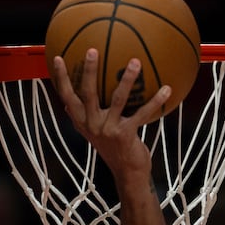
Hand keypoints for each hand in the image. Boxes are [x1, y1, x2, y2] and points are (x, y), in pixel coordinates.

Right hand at [53, 49, 170, 179]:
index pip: (67, 97)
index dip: (61, 78)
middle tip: (92, 50)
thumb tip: (65, 106)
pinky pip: (142, 113)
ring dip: (128, 79)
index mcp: (83, 122)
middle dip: (89, 71)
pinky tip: (167, 89)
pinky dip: (155, 101)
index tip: (58, 57)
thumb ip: (83, 119)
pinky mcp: (126, 135)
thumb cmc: (113, 150)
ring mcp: (109, 130)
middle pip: (88, 93)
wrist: (128, 173)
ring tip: (135, 61)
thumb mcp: (94, 135)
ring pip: (118, 99)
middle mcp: (93, 125)